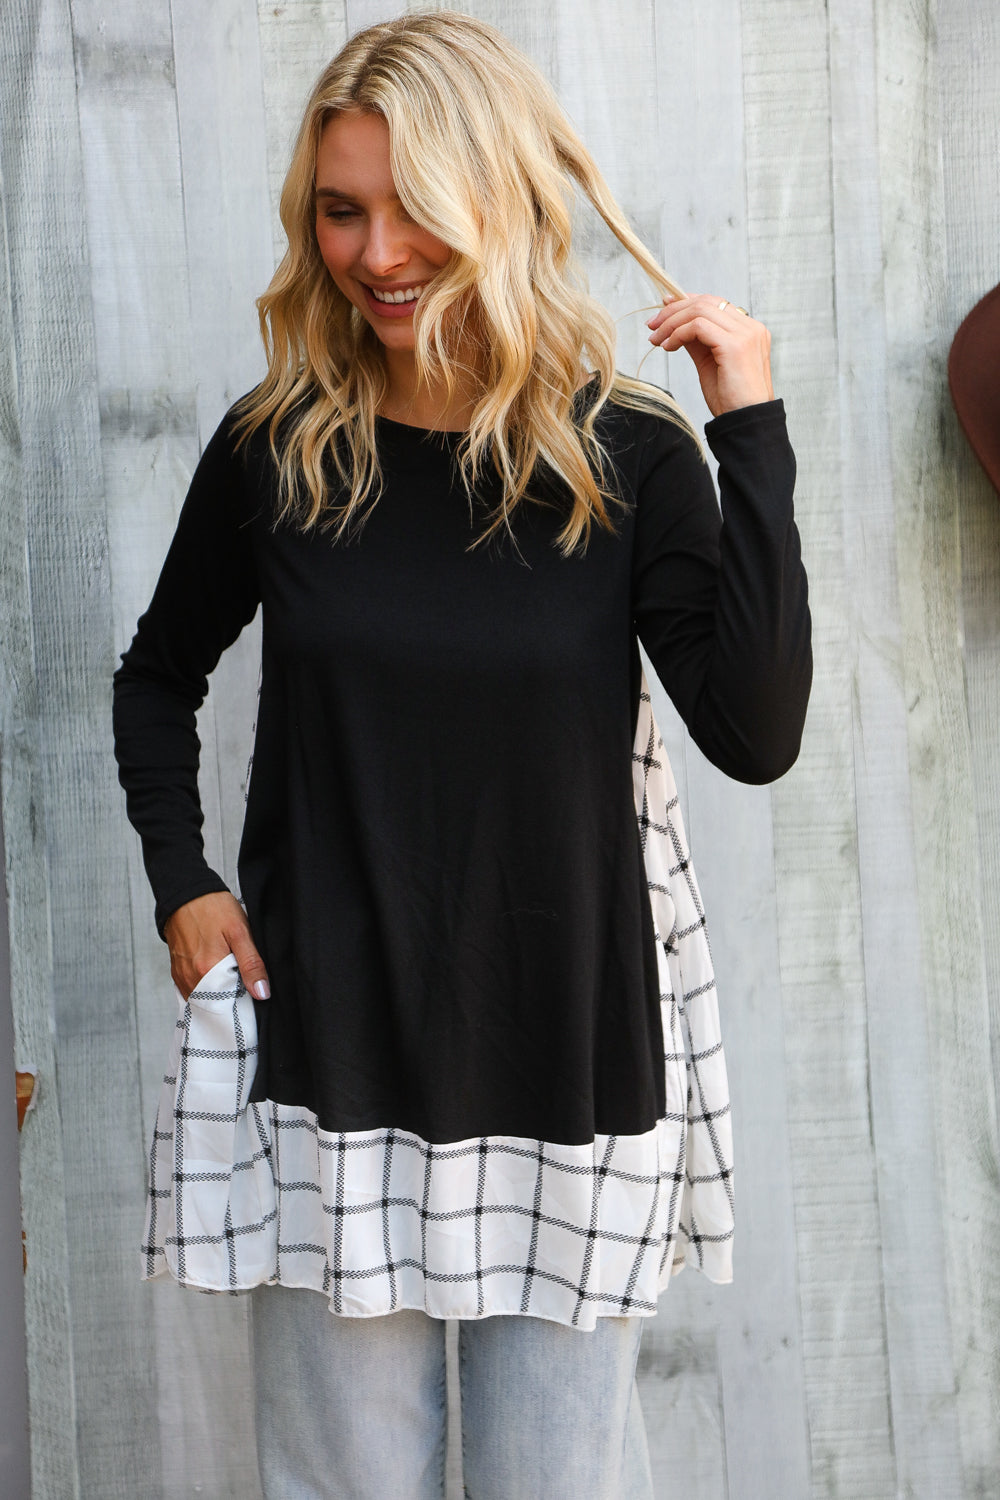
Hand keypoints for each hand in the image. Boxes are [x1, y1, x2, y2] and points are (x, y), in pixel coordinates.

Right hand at [163, 890, 270, 1001]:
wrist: (187, 895)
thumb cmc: (213, 908)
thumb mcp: (240, 932)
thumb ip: (252, 964)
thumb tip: (262, 993)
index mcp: (207, 970)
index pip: (230, 1004)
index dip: (244, 999)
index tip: (252, 989)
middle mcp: (191, 978)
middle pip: (216, 1003)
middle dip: (231, 998)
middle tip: (242, 978)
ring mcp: (182, 976)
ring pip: (204, 999)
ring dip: (218, 993)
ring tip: (229, 973)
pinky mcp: (177, 972)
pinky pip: (193, 991)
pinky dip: (206, 988)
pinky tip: (215, 974)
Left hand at [646, 294, 773, 416]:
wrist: (745, 424)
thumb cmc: (730, 400)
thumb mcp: (709, 364)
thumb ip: (698, 342)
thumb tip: (677, 326)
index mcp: (749, 330)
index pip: (715, 303)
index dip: (687, 302)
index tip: (664, 309)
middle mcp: (751, 327)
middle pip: (706, 302)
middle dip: (674, 311)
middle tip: (652, 325)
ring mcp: (746, 334)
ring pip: (700, 310)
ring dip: (672, 322)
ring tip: (656, 339)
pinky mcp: (735, 345)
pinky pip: (698, 326)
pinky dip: (678, 333)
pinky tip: (668, 347)